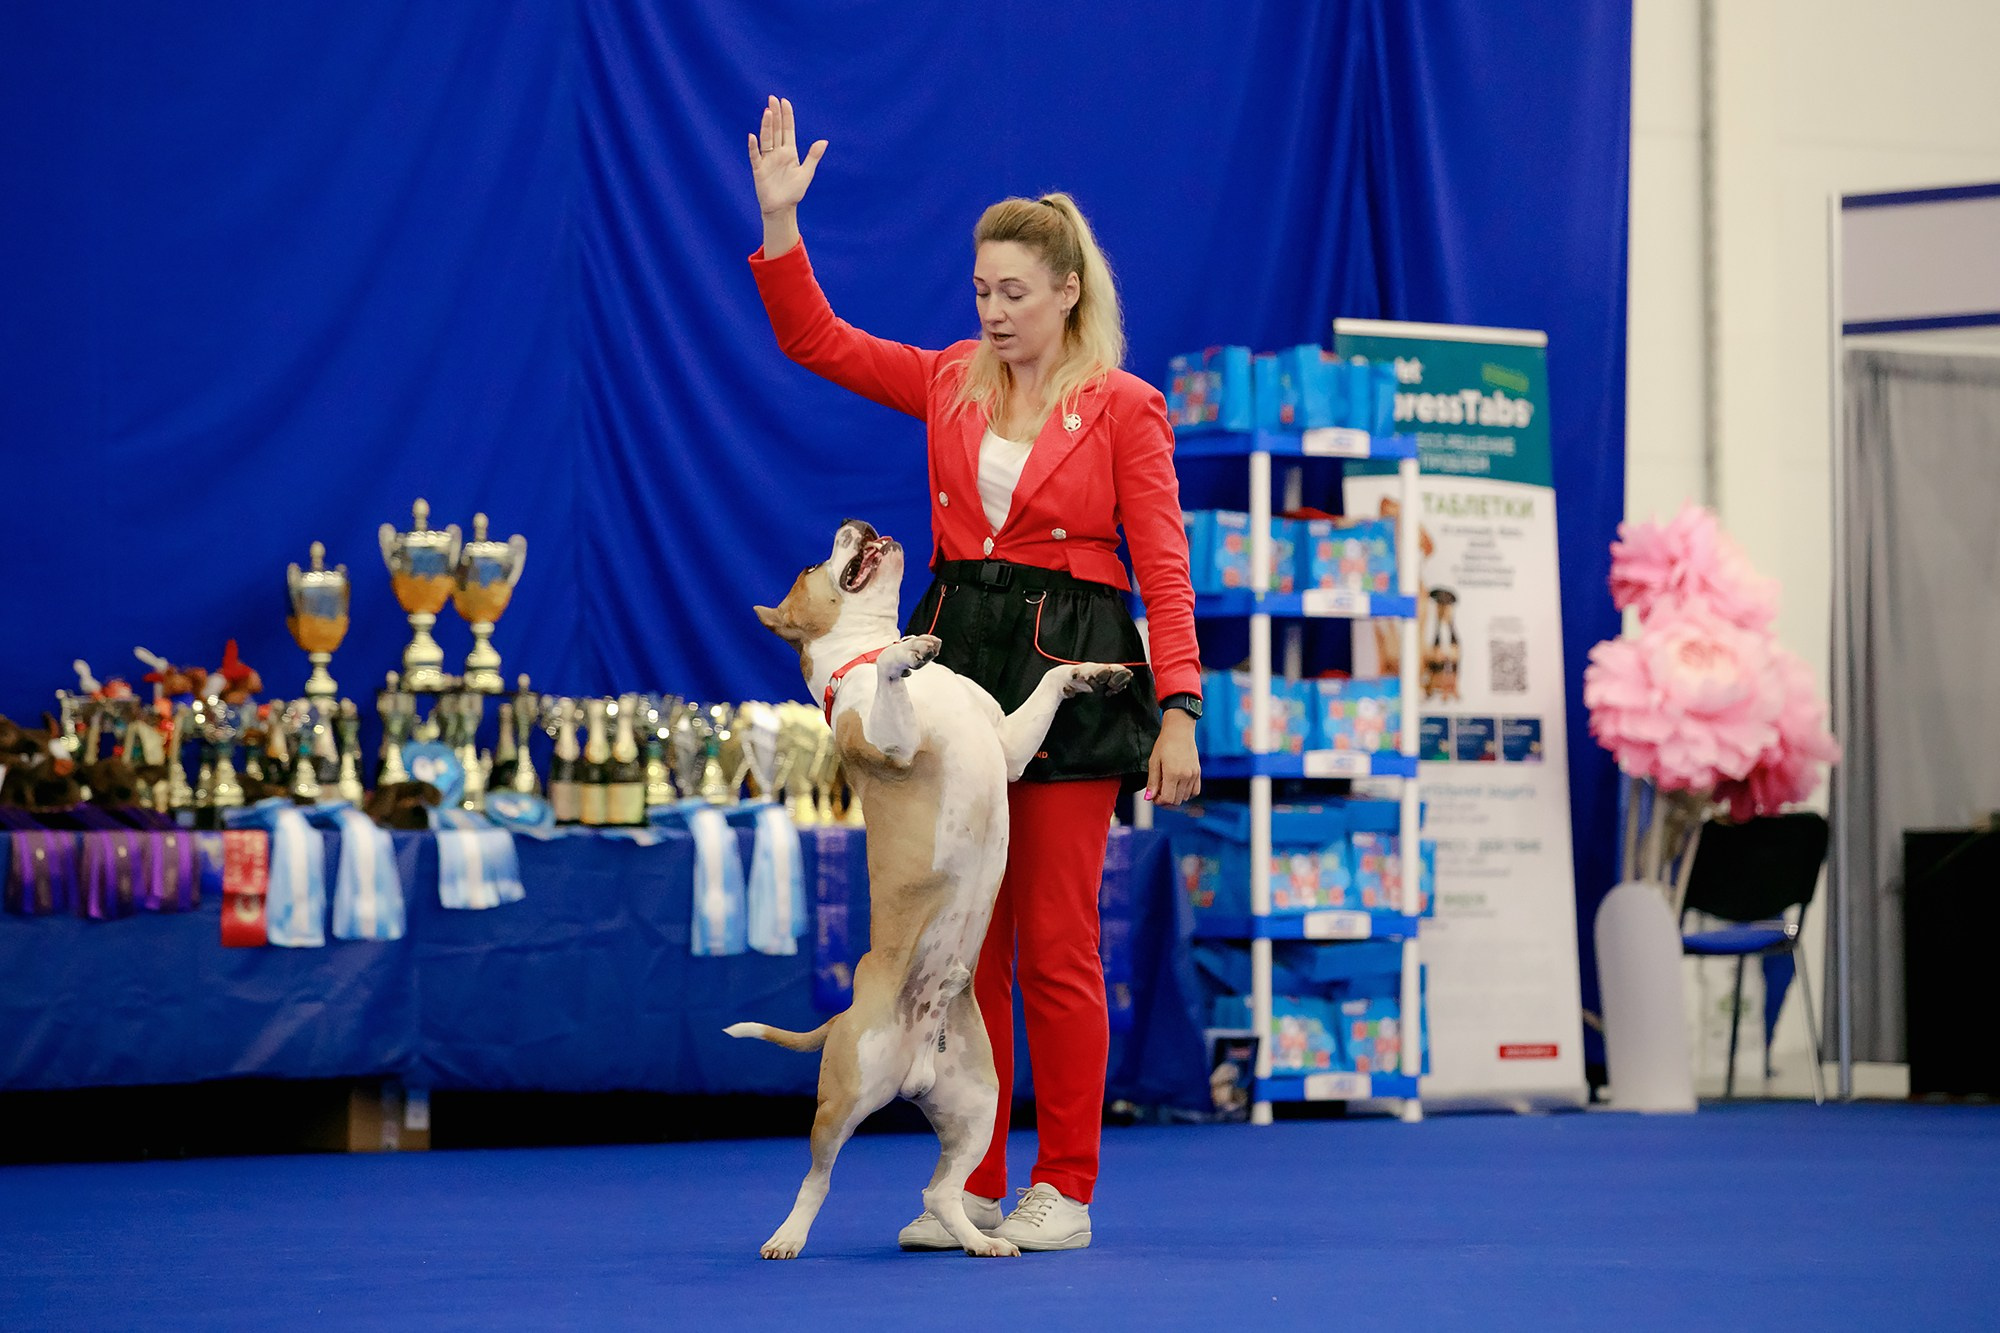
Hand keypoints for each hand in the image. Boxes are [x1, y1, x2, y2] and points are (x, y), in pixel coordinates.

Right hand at [747, 95, 826, 216]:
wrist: (782, 208)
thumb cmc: (794, 192)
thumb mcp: (806, 173)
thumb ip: (813, 156)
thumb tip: (824, 140)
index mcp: (789, 152)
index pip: (787, 129)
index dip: (786, 116)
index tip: (785, 101)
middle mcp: (777, 153)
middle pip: (775, 130)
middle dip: (775, 114)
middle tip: (772, 98)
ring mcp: (767, 160)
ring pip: (766, 139)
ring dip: (766, 126)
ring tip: (767, 112)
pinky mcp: (759, 169)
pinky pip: (755, 156)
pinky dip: (754, 147)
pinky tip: (752, 137)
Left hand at [1146, 710, 1200, 806]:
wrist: (1179, 730)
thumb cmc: (1164, 744)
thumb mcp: (1153, 761)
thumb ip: (1152, 781)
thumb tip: (1149, 797)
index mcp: (1173, 774)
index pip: (1167, 799)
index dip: (1159, 801)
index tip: (1154, 796)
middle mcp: (1185, 776)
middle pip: (1176, 800)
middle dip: (1166, 799)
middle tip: (1159, 790)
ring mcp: (1193, 775)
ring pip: (1185, 797)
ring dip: (1176, 795)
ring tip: (1168, 785)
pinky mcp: (1198, 772)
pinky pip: (1195, 791)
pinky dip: (1187, 793)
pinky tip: (1179, 785)